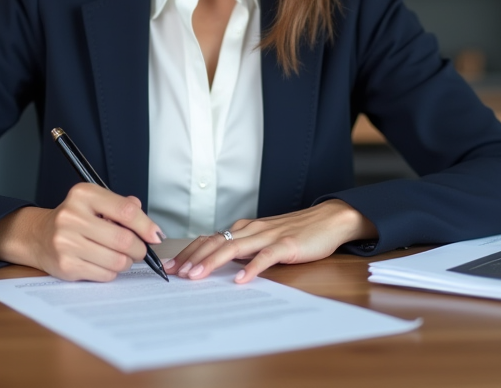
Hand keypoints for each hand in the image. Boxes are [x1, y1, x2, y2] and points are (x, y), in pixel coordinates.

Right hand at [0, 183, 164, 281]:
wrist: (38, 236)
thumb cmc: (74, 219)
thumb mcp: (96, 202)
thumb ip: (123, 207)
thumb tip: (148, 224)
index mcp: (83, 195)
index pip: (125, 211)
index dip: (146, 225)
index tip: (156, 235)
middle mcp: (72, 216)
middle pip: (123, 239)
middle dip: (139, 248)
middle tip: (139, 249)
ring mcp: (67, 242)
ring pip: (116, 260)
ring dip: (126, 261)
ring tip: (120, 256)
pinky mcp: (66, 265)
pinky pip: (105, 274)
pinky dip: (112, 271)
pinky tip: (104, 263)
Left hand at [165, 199, 376, 283]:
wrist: (328, 220)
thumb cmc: (296, 232)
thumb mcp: (264, 240)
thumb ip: (244, 249)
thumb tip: (220, 264)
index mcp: (244, 229)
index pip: (210, 239)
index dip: (189, 252)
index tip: (171, 266)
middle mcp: (251, 230)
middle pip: (215, 242)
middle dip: (192, 258)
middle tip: (174, 274)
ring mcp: (268, 236)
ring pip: (233, 247)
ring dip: (212, 262)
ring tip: (196, 276)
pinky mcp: (286, 245)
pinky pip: (265, 257)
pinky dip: (251, 268)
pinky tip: (241, 280)